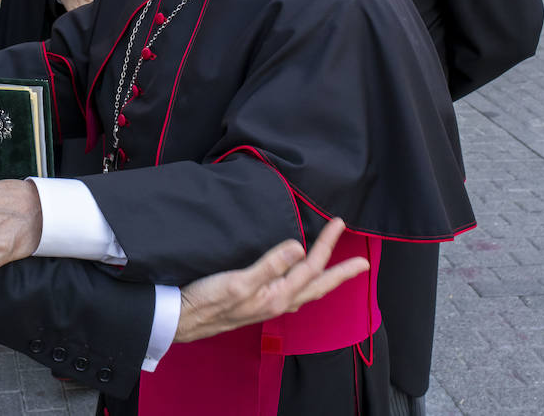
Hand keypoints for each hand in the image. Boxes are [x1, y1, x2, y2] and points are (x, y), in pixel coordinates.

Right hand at [173, 218, 369, 343]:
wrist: (182, 319)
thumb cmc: (207, 302)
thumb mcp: (238, 281)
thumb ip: (269, 265)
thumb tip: (299, 247)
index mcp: (277, 296)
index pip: (311, 266)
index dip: (327, 244)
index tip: (339, 223)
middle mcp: (278, 303)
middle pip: (317, 284)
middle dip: (340, 272)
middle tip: (361, 264)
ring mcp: (268, 304)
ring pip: (306, 291)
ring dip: (324, 279)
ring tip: (338, 271)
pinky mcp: (257, 303)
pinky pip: (291, 293)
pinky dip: (303, 284)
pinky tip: (298, 281)